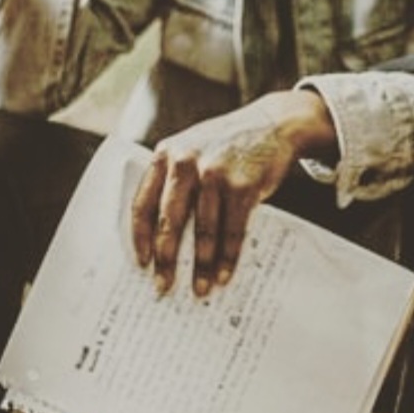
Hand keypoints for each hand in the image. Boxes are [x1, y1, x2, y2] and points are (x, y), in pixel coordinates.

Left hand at [132, 90, 336, 297]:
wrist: (273, 124)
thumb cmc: (227, 144)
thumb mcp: (192, 148)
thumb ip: (174, 179)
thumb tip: (161, 237)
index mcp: (167, 155)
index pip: (143, 203)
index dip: (141, 238)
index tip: (142, 263)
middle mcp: (186, 162)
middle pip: (170, 221)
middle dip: (166, 260)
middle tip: (164, 287)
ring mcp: (215, 174)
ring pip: (203, 231)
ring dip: (201, 266)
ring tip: (200, 289)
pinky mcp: (243, 186)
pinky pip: (232, 231)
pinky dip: (228, 257)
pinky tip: (225, 274)